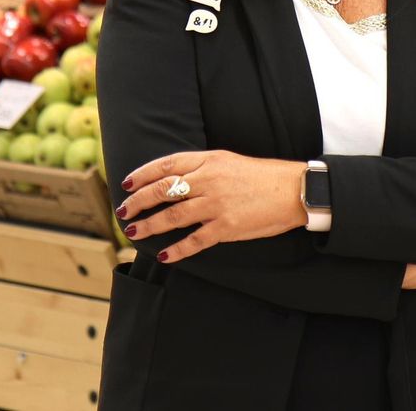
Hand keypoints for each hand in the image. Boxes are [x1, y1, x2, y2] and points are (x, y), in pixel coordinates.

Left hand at [117, 150, 306, 263]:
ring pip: (172, 216)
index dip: (142, 175)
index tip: (127, 183)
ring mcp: (216, 205)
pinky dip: (177, 249)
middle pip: (163, 191)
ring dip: (149, 226)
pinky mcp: (226, 227)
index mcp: (209, 161)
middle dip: (138, 202)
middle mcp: (209, 180)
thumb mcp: (228, 160)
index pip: (166, 165)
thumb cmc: (261, 175)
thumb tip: (173, 178)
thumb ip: (201, 167)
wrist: (292, 190)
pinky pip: (195, 240)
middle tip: (123, 212)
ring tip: (134, 233)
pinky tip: (164, 255)